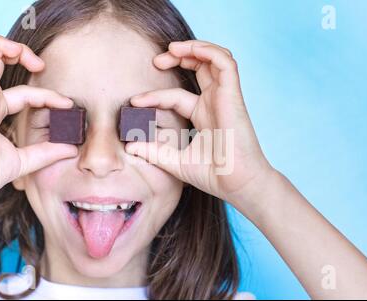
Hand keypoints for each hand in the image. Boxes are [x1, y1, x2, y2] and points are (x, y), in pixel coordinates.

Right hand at [0, 35, 77, 204]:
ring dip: (0, 43)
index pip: (25, 93)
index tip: (68, 105)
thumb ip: (48, 152)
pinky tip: (3, 55)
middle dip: (18, 52)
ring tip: (20, 53)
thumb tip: (72, 150)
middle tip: (40, 64)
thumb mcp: (26, 159)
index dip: (48, 95)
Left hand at [126, 40, 272, 207]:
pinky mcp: (233, 95)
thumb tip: (129, 146)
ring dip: (193, 48)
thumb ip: (154, 152)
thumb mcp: (176, 161)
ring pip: (213, 59)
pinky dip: (208, 51)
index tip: (134, 102)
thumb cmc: (214, 175)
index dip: (155, 96)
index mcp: (203, 115)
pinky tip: (187, 50)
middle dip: (177, 58)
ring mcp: (224, 97)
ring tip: (171, 49)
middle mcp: (214, 103)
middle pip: (199, 68)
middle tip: (156, 61)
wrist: (237, 185)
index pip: (176, 96)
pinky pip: (225, 63)